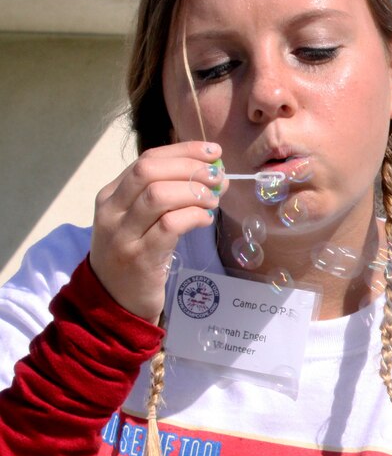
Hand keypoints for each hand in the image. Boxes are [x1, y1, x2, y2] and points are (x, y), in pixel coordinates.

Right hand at [89, 142, 225, 321]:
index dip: (183, 151)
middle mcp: (111, 211)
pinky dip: (193, 217)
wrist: (113, 303)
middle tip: (217, 178)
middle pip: (150, 171)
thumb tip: (213, 174)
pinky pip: (170, 226)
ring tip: (213, 201)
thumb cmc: (136, 256)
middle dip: (189, 168)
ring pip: (158, 195)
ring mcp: (123, 235)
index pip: (147, 159)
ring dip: (194, 192)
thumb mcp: (141, 221)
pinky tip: (205, 220)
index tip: (212, 152)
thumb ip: (169, 196)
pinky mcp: (140, 258)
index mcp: (111, 195)